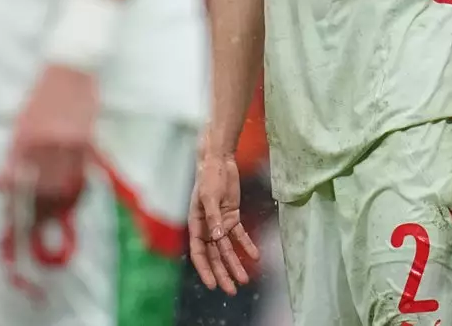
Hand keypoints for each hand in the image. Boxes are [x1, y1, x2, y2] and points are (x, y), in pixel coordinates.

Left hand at [0, 65, 99, 221]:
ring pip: (63, 187)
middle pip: (41, 190)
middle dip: (34, 216)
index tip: (7, 227)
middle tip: (28, 232)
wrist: (71, 64)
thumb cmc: (41, 91)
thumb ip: (12, 154)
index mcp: (25, 136)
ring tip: (48, 223)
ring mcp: (70, 142)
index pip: (17, 182)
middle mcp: (47, 142)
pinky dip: (75, 194)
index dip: (13, 207)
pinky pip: (81, 175)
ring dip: (55, 210)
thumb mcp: (21, 120)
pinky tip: (69, 204)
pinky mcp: (87, 140)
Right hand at [188, 150, 258, 295]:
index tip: (213, 285)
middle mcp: (207, 227)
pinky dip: (247, 245)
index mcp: (196, 224)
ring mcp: (220, 223)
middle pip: (214, 255)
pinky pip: (240, 235)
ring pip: (228, 249)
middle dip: (222, 273)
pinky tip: (255, 256)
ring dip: (235, 263)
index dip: (205, 269)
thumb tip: (216, 238)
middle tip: (231, 290)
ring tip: (244, 279)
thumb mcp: (209, 197)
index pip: (199, 253)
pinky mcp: (231, 217)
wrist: (220, 161)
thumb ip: (212, 218)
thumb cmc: (209, 177)